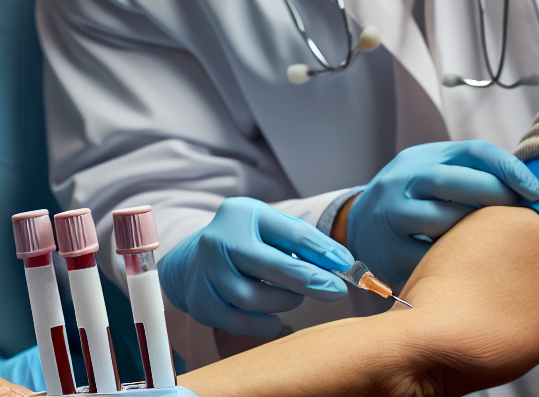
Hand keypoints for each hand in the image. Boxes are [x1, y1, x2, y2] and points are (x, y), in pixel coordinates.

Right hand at [159, 196, 352, 337]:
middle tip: (336, 291)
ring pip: (254, 299)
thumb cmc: (245, 241)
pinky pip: (241, 324)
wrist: (192, 260)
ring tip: (292, 296)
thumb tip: (343, 263)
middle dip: (309, 281)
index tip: (346, 265)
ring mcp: (206, 274)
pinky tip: (276, 317)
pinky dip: (267, 324)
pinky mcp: (202, 303)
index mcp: (240, 214)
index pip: (289, 232)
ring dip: (284, 302)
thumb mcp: (270, 227)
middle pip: (271, 266)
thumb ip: (304, 241)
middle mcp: (217, 241)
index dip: (321, 250)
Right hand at [344, 140, 538, 285]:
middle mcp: (404, 180)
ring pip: (442, 221)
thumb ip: (472, 173)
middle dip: (494, 196)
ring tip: (494, 239)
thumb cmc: (414, 199)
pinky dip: (452, 259)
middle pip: (454, 182)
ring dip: (473, 231)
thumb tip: (529, 185)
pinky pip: (429, 256)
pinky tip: (467, 262)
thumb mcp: (435, 173)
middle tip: (521, 214)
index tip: (537, 191)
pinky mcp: (389, 249)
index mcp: (424, 157)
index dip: (509, 168)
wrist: (357, 224)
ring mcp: (392, 214)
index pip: (473, 151)